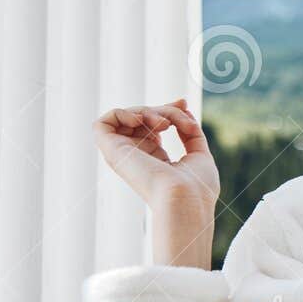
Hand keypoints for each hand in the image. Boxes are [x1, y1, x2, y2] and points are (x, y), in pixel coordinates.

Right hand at [93, 98, 218, 266]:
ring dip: (149, 112)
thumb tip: (182, 107)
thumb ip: (190, 132)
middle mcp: (136, 157)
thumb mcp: (199, 153)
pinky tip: (140, 121)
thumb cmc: (197, 186)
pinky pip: (103, 123)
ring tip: (165, 125)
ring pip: (128, 117)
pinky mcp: (111, 152)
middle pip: (143, 118)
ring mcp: (123, 154)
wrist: (186, 198)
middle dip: (165, 110)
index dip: (168, 110)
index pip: (153, 126)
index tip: (183, 104)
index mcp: (155, 160)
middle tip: (179, 122)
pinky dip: (121, 113)